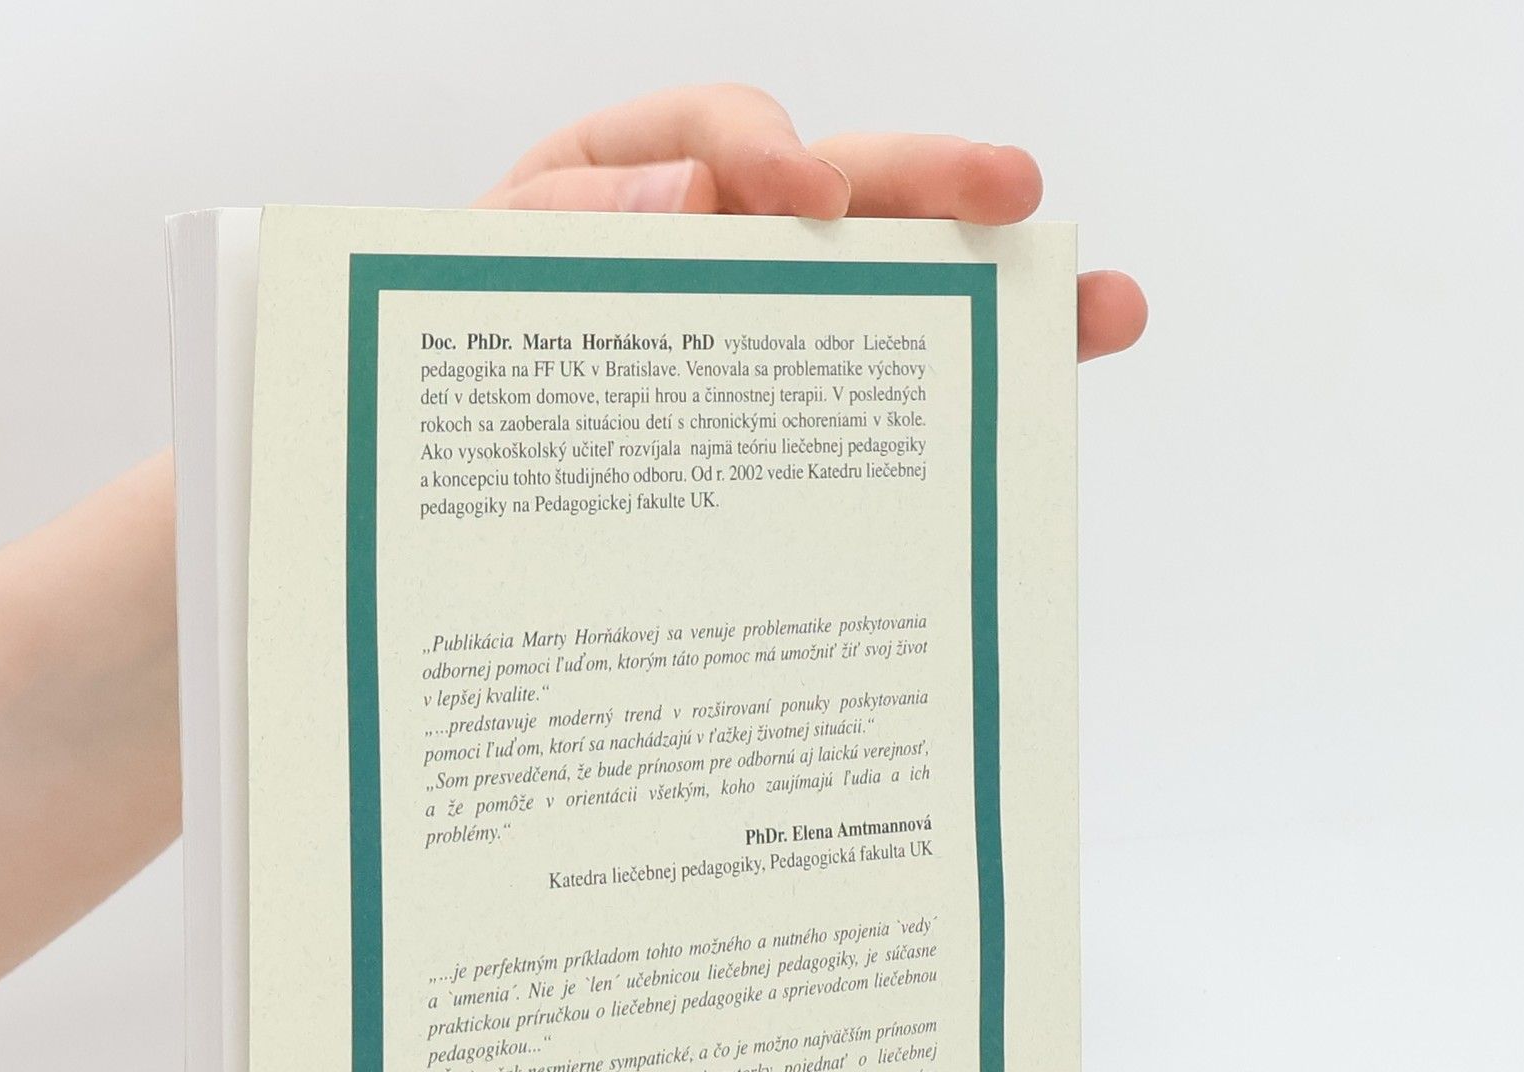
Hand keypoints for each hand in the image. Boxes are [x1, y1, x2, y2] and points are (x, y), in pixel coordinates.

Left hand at [477, 84, 1144, 362]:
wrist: (430, 481)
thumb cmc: (443, 359)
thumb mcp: (473, 280)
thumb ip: (561, 226)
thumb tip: (693, 194)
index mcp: (627, 187)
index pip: (716, 138)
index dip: (761, 152)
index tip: (795, 192)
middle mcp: (720, 246)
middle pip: (845, 196)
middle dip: (931, 190)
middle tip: (1010, 195)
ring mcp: (767, 328)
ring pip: (889, 295)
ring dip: (996, 299)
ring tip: (1092, 312)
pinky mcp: (784, 417)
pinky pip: (874, 404)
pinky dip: (952, 408)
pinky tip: (1033, 407)